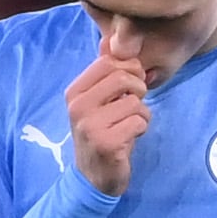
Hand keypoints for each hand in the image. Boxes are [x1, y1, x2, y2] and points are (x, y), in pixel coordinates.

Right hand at [66, 50, 149, 194]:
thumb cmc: (101, 135)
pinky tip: (131, 138)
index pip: (107, 62)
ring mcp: (90, 126)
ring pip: (134, 102)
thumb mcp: (98, 102)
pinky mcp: (107, 143)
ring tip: (130, 125)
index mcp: (74, 93)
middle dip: (138, 89)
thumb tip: (111, 39)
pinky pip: (139, 121)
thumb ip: (105, 74)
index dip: (129, 69)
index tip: (132, 86)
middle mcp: (78, 107)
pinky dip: (142, 129)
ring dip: (141, 114)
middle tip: (135, 105)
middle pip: (122, 77)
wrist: (93, 178)